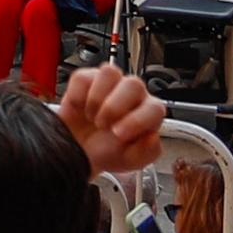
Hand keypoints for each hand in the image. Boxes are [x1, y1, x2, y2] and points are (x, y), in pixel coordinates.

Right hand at [50, 63, 165, 175]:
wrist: (78, 150)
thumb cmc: (106, 152)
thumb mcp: (129, 160)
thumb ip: (147, 152)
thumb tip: (152, 137)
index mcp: (148, 113)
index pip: (154, 108)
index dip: (137, 121)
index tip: (119, 134)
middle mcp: (132, 94)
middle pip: (133, 84)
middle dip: (114, 108)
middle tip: (103, 125)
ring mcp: (110, 83)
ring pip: (110, 72)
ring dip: (97, 98)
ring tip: (92, 116)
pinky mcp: (87, 78)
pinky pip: (83, 77)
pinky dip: (78, 96)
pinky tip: (80, 109)